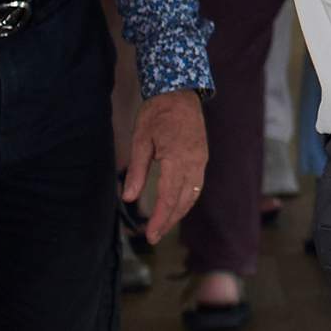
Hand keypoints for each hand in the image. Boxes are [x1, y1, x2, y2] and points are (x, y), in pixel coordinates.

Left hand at [124, 89, 209, 244]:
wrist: (180, 93)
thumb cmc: (157, 114)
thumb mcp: (141, 140)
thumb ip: (136, 170)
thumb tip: (128, 197)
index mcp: (177, 159)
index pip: (169, 197)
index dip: (160, 218)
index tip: (149, 235)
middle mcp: (194, 162)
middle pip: (184, 200)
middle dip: (169, 220)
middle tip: (153, 237)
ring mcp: (201, 160)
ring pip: (193, 194)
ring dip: (179, 212)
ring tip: (163, 225)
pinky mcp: (202, 157)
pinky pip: (196, 184)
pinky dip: (186, 199)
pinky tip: (176, 205)